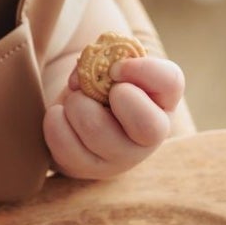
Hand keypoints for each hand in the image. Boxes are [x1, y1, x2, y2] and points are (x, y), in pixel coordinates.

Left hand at [44, 56, 184, 180]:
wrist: (74, 110)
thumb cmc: (99, 80)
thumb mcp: (107, 62)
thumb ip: (105, 55)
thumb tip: (87, 69)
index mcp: (162, 98)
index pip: (170, 82)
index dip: (142, 70)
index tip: (116, 67)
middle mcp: (151, 133)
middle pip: (147, 124)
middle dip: (115, 97)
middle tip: (97, 88)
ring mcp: (121, 157)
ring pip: (97, 130)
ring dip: (76, 105)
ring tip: (74, 101)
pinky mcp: (89, 169)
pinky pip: (66, 145)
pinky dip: (55, 122)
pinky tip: (60, 116)